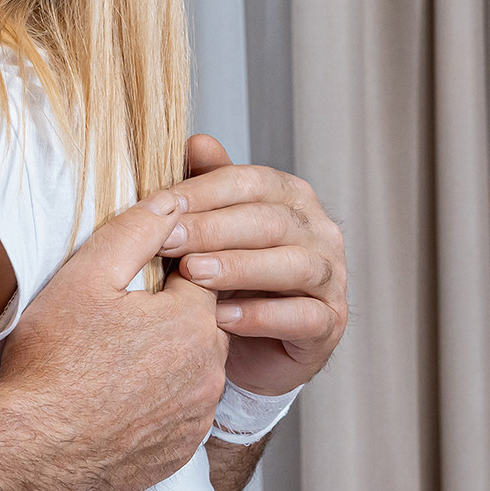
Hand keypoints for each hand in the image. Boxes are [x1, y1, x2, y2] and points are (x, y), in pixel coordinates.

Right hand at [0, 192, 230, 490]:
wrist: (33, 448)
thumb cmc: (53, 361)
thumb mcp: (85, 277)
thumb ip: (135, 231)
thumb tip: (172, 200)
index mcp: (193, 321)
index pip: (202, 275)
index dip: (167, 271)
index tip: (133, 281)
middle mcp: (211, 370)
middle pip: (200, 325)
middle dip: (167, 318)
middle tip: (116, 323)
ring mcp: (198, 416)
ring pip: (193, 372)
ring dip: (166, 363)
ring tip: (114, 364)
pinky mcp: (182, 451)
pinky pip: (180, 416)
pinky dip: (157, 406)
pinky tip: (119, 402)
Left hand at [159, 135, 346, 396]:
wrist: (248, 349)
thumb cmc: (229, 280)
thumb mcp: (211, 232)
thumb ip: (206, 188)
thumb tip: (196, 142)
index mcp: (289, 198)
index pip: (249, 182)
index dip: (203, 192)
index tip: (157, 206)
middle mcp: (319, 232)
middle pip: (271, 220)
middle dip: (213, 229)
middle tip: (166, 241)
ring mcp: (332, 278)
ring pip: (294, 264)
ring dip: (240, 268)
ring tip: (194, 274)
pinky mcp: (330, 324)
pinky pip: (302, 317)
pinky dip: (260, 316)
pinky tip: (221, 318)